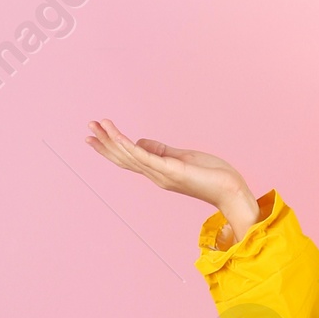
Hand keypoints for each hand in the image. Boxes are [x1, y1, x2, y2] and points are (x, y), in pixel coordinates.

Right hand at [86, 120, 257, 239]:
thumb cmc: (212, 176)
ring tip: (96, 125)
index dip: (111, 147)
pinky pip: (143, 156)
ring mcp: (161, 174)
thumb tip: (140, 142)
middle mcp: (155, 175)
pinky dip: (127, 145)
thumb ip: (161, 151)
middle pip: (123, 158)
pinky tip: (115, 134)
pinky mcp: (170, 170)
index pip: (129, 158)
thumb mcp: (183, 158)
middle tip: (87, 128)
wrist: (230, 192)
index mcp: (158, 171)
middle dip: (104, 144)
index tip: (96, 135)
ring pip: (129, 155)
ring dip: (110, 140)